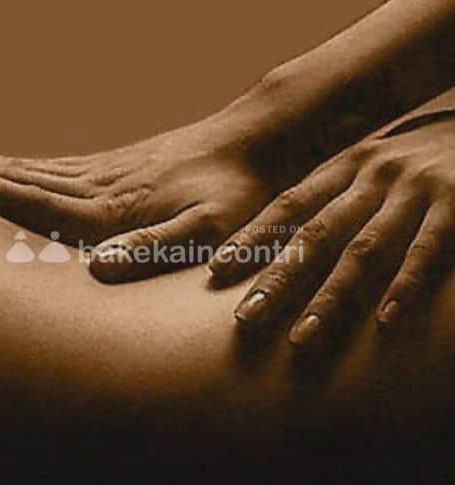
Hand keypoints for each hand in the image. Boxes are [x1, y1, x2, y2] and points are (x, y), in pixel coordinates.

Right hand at [0, 111, 273, 282]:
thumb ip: (156, 245)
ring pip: (30, 171)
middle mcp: (98, 187)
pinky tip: (6, 169)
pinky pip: (57, 168)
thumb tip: (101, 268)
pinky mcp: (117, 167)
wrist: (250, 142)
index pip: (31, 196)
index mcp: (111, 209)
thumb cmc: (235, 191)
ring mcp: (106, 174)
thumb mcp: (208, 228)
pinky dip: (20, 169)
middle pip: (17, 177)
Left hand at [208, 109, 454, 345]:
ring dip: (329, 296)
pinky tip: (384, 322)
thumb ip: (331, 195)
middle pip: (315, 234)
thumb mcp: (368, 164)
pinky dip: (404, 286)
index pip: (287, 205)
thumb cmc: (415, 155)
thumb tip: (282, 235)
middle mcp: (372, 176)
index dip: (251, 237)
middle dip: (277, 278)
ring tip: (301, 336)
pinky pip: (426, 251)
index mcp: (344, 165)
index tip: (216, 270)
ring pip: (363, 249)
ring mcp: (414, 190)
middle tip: (245, 318)